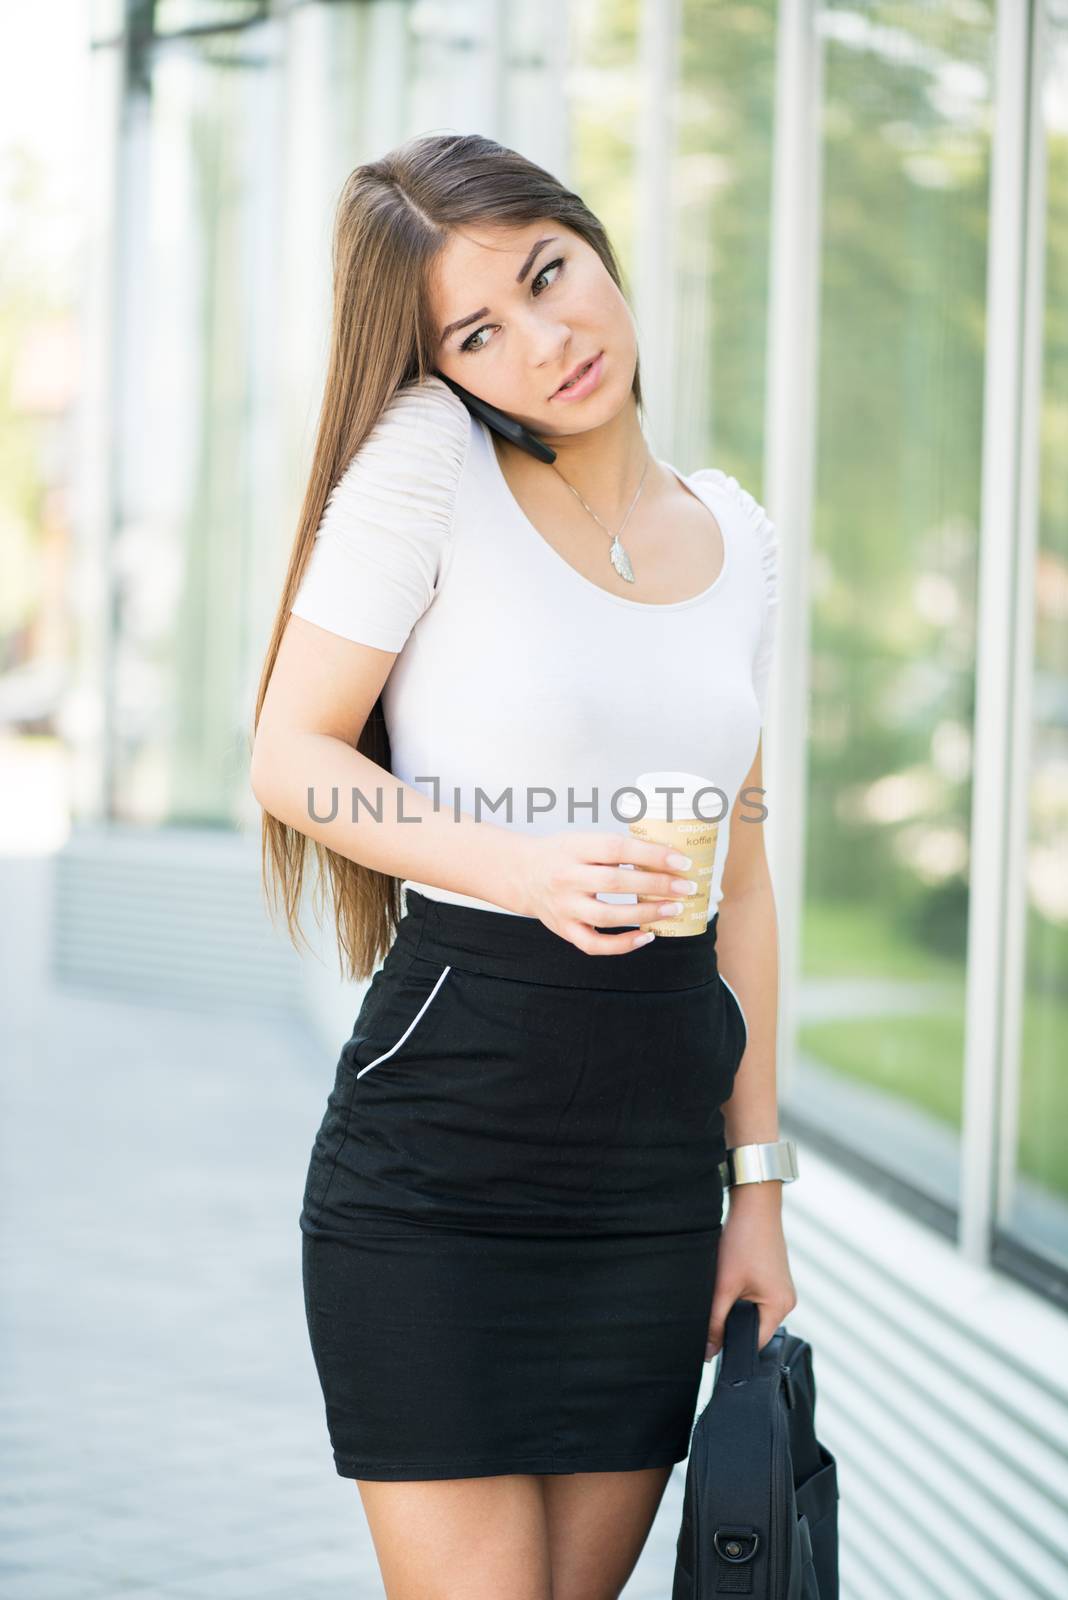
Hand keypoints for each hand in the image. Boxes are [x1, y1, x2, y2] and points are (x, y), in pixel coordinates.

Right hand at [510, 829, 700, 955]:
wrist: (522, 874)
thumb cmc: (562, 854)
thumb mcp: (583, 839)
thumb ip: (616, 847)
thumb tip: (666, 855)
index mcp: (574, 848)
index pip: (617, 849)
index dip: (651, 855)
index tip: (681, 861)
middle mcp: (566, 878)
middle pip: (616, 883)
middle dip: (657, 886)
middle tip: (685, 887)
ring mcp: (564, 907)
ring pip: (608, 916)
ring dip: (646, 914)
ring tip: (674, 909)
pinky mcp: (565, 930)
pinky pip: (595, 944)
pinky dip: (623, 944)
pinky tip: (647, 936)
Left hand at [705, 1186, 796, 1359]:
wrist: (754, 1204)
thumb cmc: (743, 1241)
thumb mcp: (724, 1285)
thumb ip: (715, 1321)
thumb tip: (708, 1353)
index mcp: (780, 1307)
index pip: (755, 1343)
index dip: (732, 1345)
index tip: (711, 1343)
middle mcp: (786, 1300)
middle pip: (754, 1328)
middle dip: (732, 1322)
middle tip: (713, 1308)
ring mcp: (781, 1288)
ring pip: (752, 1311)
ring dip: (735, 1306)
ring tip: (723, 1288)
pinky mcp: (773, 1277)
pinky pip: (755, 1297)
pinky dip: (740, 1293)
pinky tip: (730, 1279)